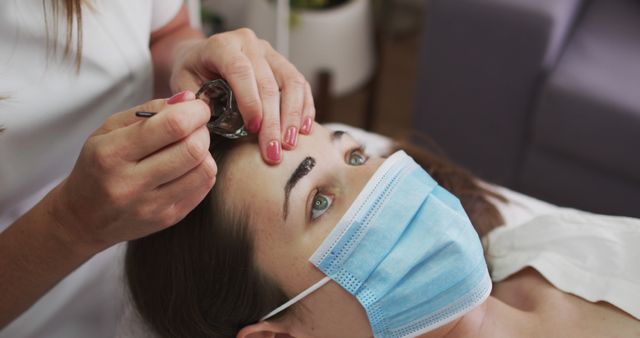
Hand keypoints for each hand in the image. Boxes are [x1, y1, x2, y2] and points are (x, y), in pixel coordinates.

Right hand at [50, 93, 215, 252]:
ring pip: (204, 170)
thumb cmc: (97, 166)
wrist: (83, 219)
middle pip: (193, 149)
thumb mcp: (109, 130)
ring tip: (189, 146)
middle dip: (202, 130)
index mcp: (112, 153)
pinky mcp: (168, 218)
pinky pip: (204, 187)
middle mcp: (131, 183)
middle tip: (195, 126)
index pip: (171, 127)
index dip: (194, 112)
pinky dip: (202, 170)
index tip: (197, 107)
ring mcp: (152, 206)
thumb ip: (148, 111)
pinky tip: (187, 166)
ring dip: (204, 151)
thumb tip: (188, 99)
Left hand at [170, 28, 315, 164]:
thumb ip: (197, 103)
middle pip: (269, 82)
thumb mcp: (184, 85)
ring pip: (291, 81)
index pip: (241, 70)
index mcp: (222, 45)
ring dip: (293, 116)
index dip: (250, 101)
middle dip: (273, 121)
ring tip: (290, 144)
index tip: (253, 129)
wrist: (201, 57)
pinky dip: (304, 108)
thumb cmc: (192, 73)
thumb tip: (213, 123)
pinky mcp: (282, 63)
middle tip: (273, 151)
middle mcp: (249, 43)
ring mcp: (269, 52)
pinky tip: (302, 130)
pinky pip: (300, 84)